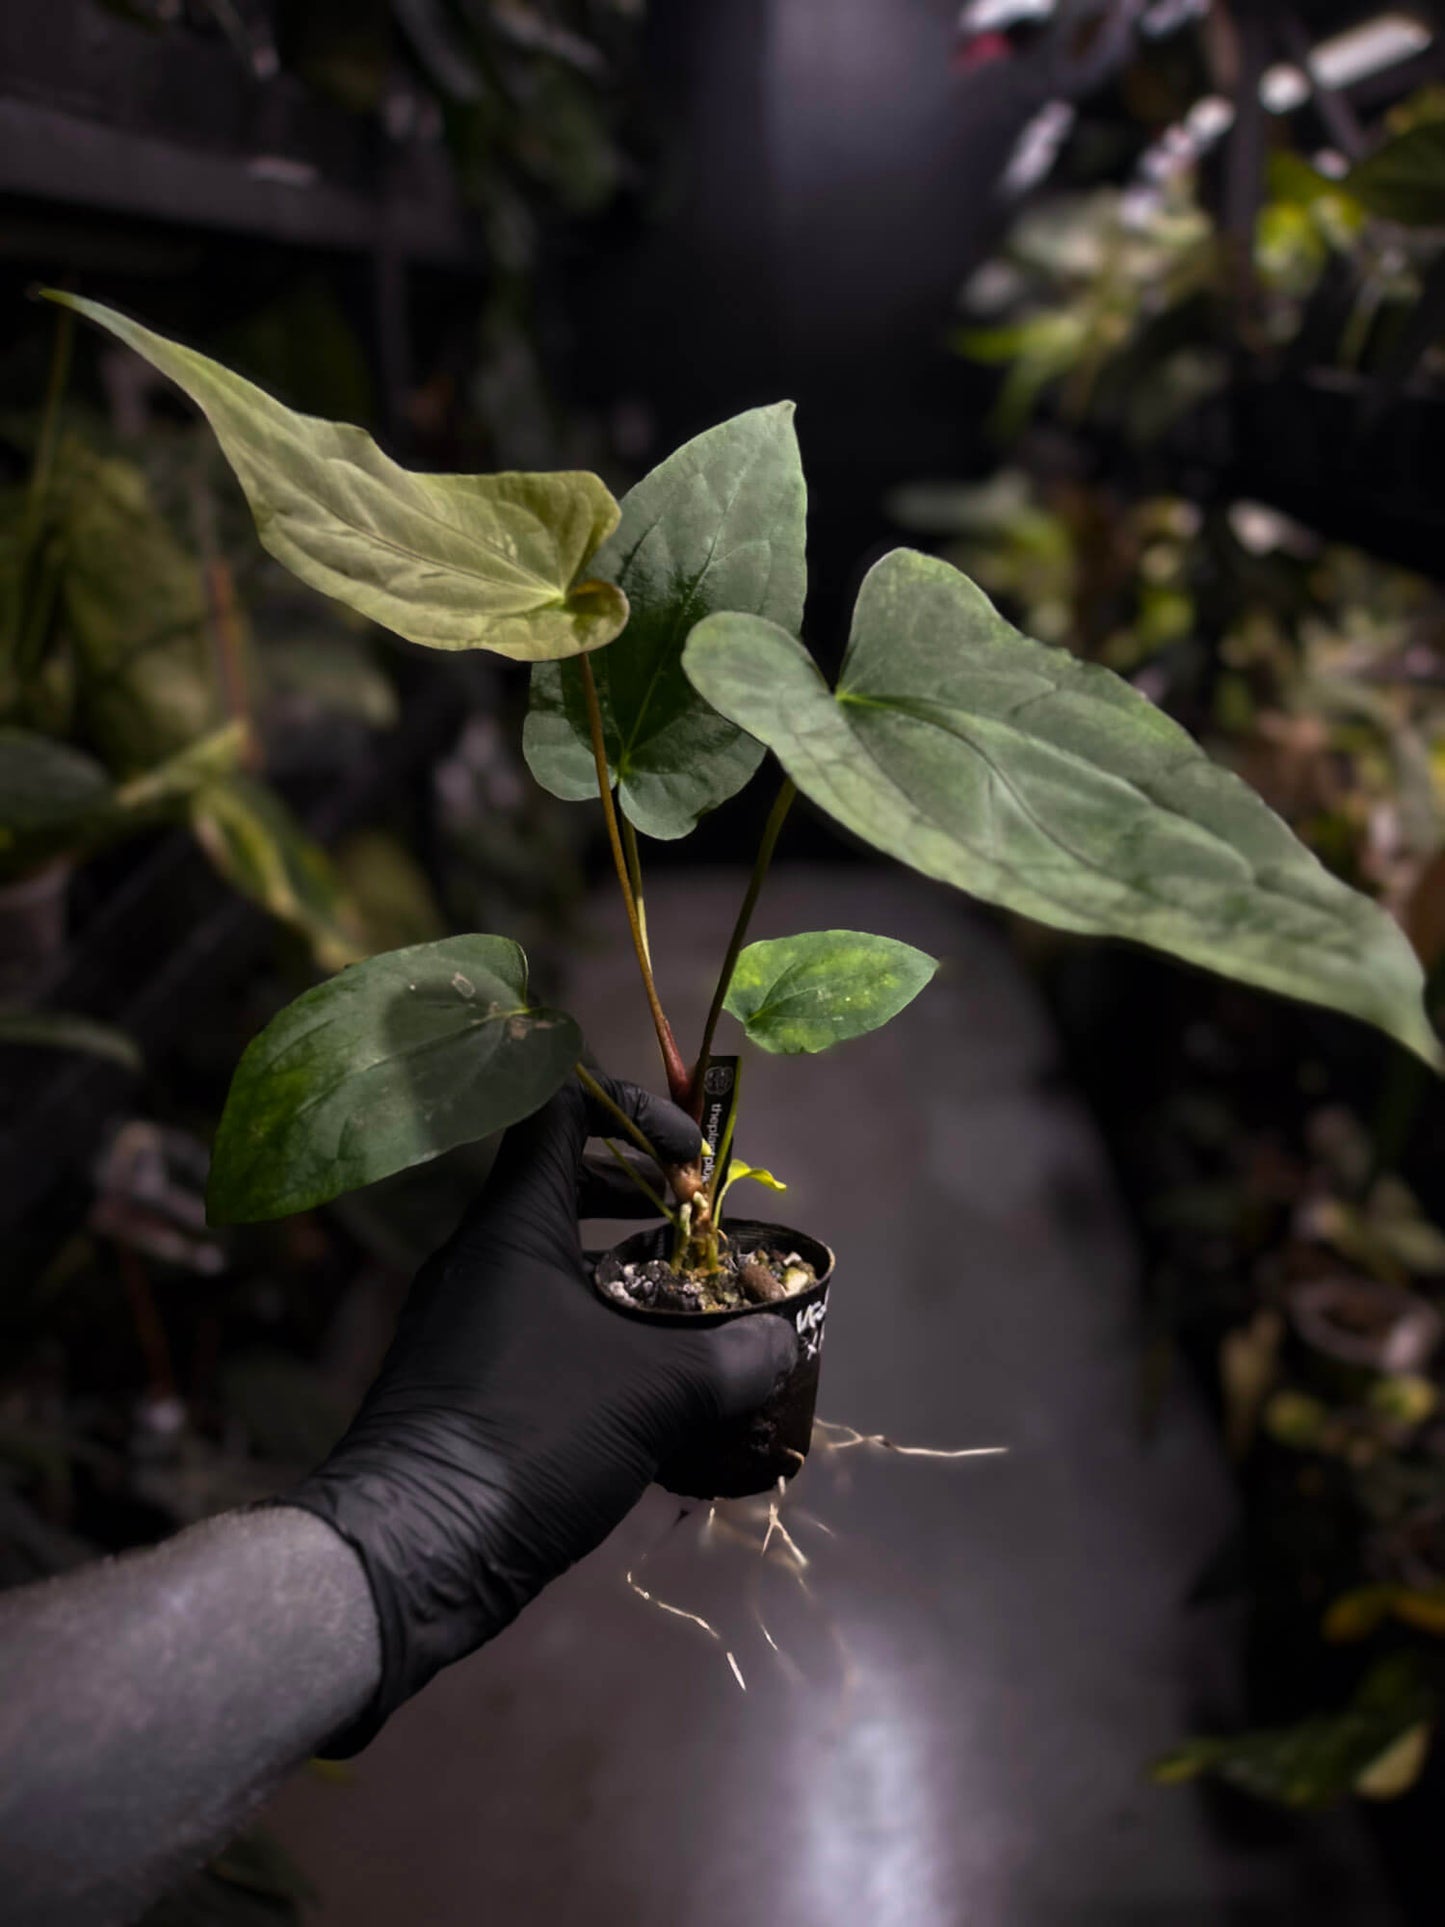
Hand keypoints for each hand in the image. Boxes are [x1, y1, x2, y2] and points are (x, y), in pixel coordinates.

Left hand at [282, 1073, 797, 1753]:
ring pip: (552, 1260)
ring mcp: (464, 1320)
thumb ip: (730, 1358)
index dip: (633, 1110)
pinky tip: (643, 1384)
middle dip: (640, 1194)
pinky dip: (593, 1327)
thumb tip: (781, 1341)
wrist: (408, 1554)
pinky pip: (537, 1321)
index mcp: (514, 1225)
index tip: (691, 1158)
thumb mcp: (652, 1393)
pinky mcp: (462, 1381)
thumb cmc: (528, 1436)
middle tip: (699, 1231)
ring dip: (621, 1269)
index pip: (559, 1111)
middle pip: (562, 1183)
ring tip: (686, 1308)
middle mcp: (480, 1257)